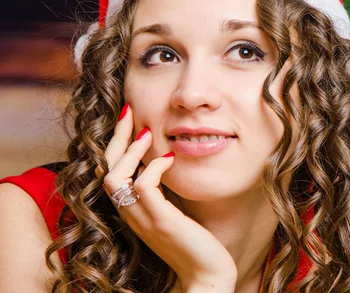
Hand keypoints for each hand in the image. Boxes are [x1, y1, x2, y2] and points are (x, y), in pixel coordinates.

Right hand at [95, 104, 237, 289]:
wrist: (206, 275)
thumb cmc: (194, 242)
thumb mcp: (173, 210)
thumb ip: (164, 191)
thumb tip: (166, 161)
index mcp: (132, 211)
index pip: (111, 172)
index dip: (115, 145)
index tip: (128, 120)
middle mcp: (131, 214)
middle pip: (106, 169)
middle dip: (116, 137)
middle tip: (128, 112)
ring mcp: (143, 219)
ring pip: (116, 176)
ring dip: (130, 150)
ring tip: (146, 132)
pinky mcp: (161, 221)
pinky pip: (144, 186)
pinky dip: (153, 168)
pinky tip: (168, 158)